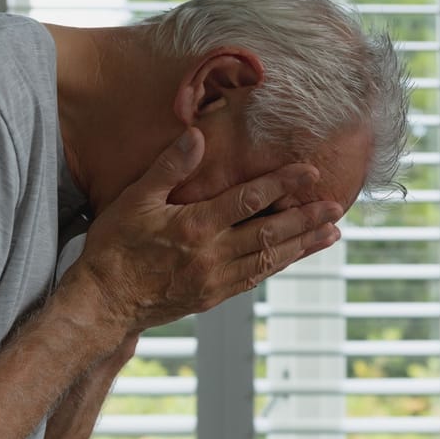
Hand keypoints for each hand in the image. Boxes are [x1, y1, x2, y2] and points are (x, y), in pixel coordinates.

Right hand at [66, 127, 342, 334]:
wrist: (102, 303)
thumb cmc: (114, 247)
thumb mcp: (135, 200)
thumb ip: (169, 167)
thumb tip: (198, 135)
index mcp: (195, 227)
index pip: (250, 200)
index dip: (282, 184)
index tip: (309, 172)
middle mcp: (213, 256)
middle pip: (271, 234)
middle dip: (307, 219)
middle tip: (336, 207)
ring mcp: (216, 280)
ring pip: (269, 259)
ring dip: (302, 245)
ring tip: (331, 234)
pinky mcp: (214, 296)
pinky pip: (255, 278)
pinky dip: (279, 265)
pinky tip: (294, 256)